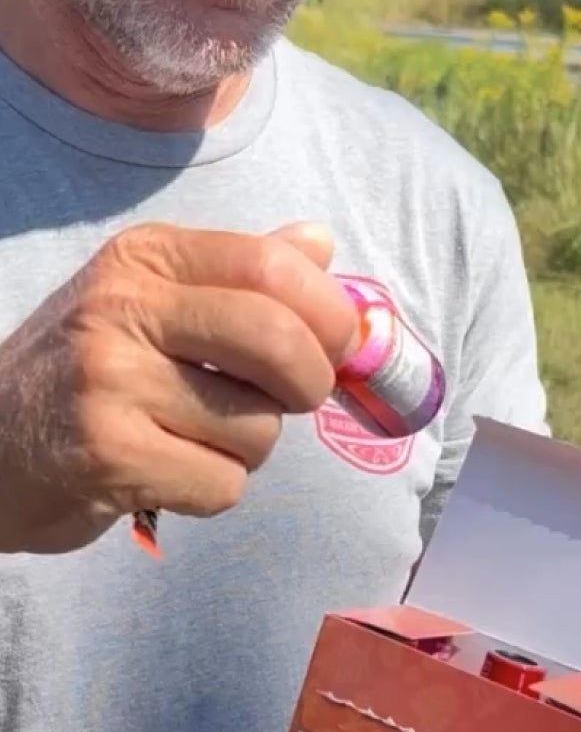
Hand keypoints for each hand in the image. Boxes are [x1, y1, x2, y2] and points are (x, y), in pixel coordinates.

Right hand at [0, 221, 357, 553]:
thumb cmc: (91, 372)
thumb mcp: (155, 300)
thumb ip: (240, 273)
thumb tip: (319, 241)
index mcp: (145, 258)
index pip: (272, 266)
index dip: (330, 313)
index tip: (338, 345)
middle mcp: (121, 308)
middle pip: (278, 339)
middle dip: (311, 382)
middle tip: (297, 400)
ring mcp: (108, 381)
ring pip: (258, 425)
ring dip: (248, 447)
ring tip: (193, 437)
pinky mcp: (105, 456)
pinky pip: (222, 483)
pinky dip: (211, 490)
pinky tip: (165, 473)